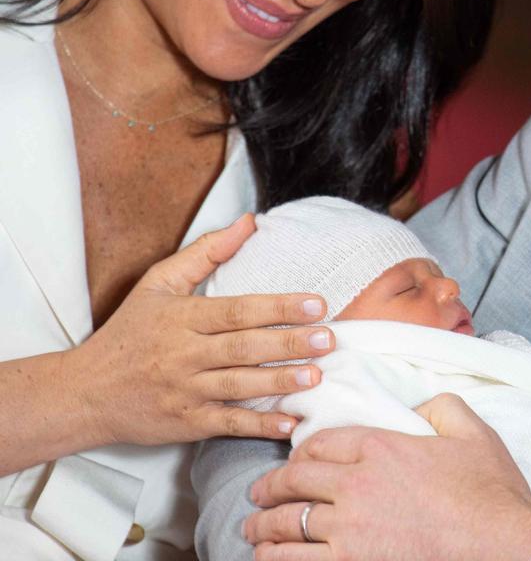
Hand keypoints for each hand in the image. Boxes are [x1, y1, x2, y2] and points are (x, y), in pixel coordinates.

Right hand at [66, 214, 336, 445]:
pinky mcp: (185, 423)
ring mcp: (184, 391)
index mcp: (182, 318)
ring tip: (316, 375)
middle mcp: (183, 354)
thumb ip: (206, 252)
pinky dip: (257, 426)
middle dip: (289, 343)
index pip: (237, 311)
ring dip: (279, 382)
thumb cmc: (129, 333)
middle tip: (328, 339)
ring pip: (238, 386)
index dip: (279, 307)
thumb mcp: (158, 283)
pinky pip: (226, 424)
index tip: (317, 304)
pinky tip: (289, 422)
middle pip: (243, 347)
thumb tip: (249, 222)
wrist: (84, 392)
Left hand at [245, 393, 530, 560]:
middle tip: (258, 493)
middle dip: (269, 488)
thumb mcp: (473, 433)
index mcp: (382, 447)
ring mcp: (350, 532)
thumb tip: (421, 403)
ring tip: (254, 529)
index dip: (301, 450)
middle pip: (295, 482)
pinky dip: (276, 558)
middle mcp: (356, 486)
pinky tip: (269, 557)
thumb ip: (442, 406)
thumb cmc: (491, 495)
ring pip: (287, 526)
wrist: (502, 548)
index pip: (322, 442)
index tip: (294, 459)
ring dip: (263, 526)